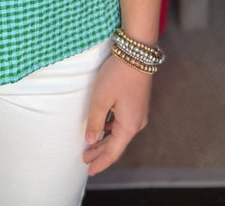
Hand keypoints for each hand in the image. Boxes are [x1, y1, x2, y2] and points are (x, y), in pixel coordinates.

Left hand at [82, 53, 152, 174]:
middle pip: (117, 144)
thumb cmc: (118, 75)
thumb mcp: (101, 98)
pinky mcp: (138, 103)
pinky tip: (103, 126)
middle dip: (101, 153)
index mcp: (129, 126)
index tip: (89, 170)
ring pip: (120, 133)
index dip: (101, 162)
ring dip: (105, 140)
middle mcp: (137, 123)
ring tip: (90, 145)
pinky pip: (124, 123)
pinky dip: (112, 129)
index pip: (113, 151)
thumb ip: (95, 121)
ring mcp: (139, 113)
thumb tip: (90, 139)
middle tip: (86, 160)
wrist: (137, 54)